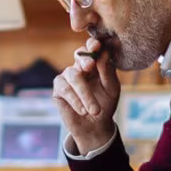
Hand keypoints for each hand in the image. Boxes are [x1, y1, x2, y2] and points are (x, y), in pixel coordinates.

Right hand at [53, 37, 119, 153]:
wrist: (95, 126)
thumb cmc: (105, 104)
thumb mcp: (112, 89)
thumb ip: (108, 72)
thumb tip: (103, 54)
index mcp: (95, 63)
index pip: (92, 48)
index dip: (92, 44)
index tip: (97, 46)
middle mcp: (80, 67)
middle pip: (80, 56)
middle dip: (85, 60)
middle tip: (90, 66)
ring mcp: (67, 77)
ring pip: (73, 76)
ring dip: (85, 94)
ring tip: (94, 110)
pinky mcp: (58, 89)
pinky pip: (65, 89)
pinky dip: (75, 100)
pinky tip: (83, 110)